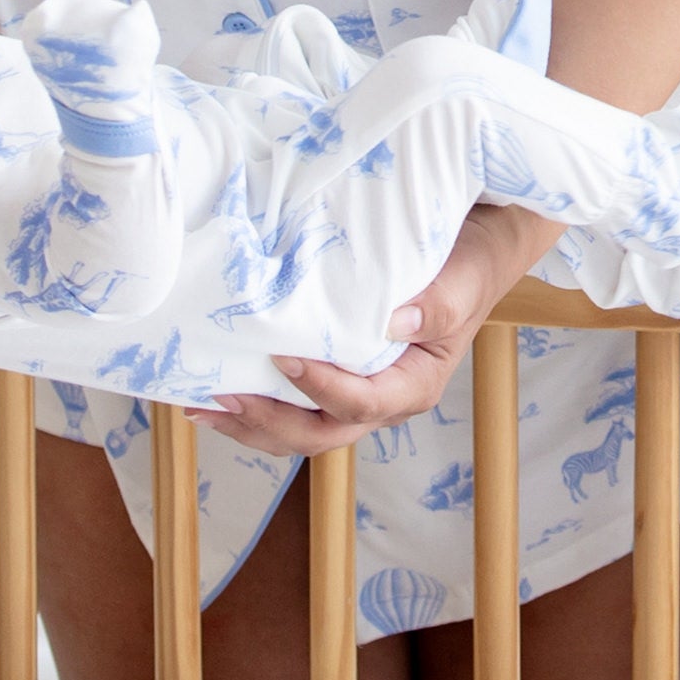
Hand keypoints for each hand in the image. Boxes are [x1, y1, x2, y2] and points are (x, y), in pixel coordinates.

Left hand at [189, 199, 562, 453]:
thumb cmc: (470, 262)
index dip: (321, 389)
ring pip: (302, 428)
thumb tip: (392, 322)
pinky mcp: (338, 370)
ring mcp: (358, 388)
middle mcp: (383, 398)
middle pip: (321, 434)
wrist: (478, 245)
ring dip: (252, 423)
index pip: (361, 404)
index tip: (284, 357)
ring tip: (202, 407)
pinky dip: (259, 400)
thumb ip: (435, 307)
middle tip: (221, 399)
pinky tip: (219, 385)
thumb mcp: (463, 281)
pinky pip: (296, 401)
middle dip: (267, 423)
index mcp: (414, 385)